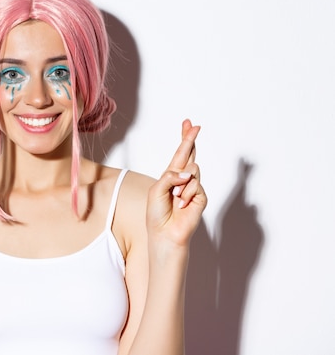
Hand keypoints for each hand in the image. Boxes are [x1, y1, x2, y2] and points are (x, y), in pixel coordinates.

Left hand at [146, 119, 207, 247]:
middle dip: (191, 139)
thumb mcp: (157, 190)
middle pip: (190, 154)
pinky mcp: (201, 197)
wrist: (164, 233)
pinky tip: (182, 205)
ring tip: (175, 199)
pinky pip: (195, 184)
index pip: (180, 154)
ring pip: (192, 169)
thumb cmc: (157, 213)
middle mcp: (183, 179)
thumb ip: (170, 176)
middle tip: (194, 126)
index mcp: (171, 176)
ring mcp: (193, 187)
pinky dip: (186, 194)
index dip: (185, 139)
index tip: (188, 123)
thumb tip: (189, 172)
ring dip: (180, 184)